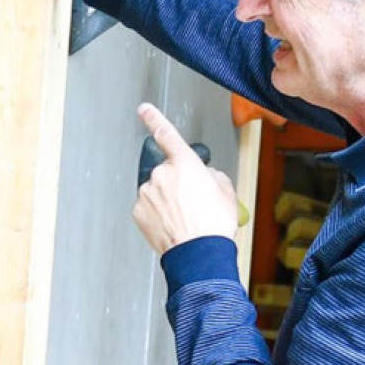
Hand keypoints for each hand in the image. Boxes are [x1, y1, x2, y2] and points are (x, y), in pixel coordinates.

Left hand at [132, 104, 242, 256]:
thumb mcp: (226, 191)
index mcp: (184, 163)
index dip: (154, 118)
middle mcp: (162, 174)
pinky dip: (157, 213)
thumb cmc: (214, 225)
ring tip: (185, 217)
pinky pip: (148, 207)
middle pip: (167, 171)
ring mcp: (147, 192)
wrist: (199, 254)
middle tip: (192, 202)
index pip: (167, 134)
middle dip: (177, 182)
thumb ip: (212, 175)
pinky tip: (172, 224)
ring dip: (167, 199)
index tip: (144, 109)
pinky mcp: (138, 211)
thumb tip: (205, 176)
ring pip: (156, 190)